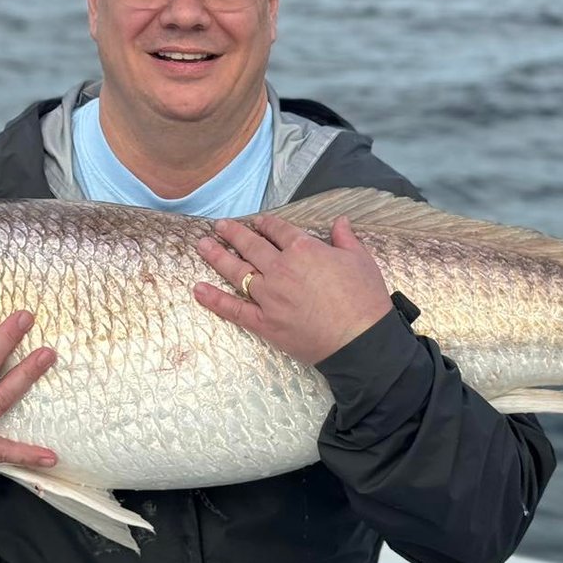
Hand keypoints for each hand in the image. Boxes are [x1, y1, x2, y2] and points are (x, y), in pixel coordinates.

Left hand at [193, 214, 393, 365]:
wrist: (361, 341)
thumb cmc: (364, 299)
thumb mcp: (361, 260)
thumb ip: (345, 238)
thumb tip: (340, 221)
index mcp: (304, 249)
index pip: (278, 230)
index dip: (266, 223)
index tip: (257, 221)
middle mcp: (280, 269)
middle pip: (251, 246)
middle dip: (234, 233)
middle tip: (220, 225)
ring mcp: (269, 296)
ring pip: (236, 271)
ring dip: (217, 256)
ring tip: (202, 245)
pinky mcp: (264, 322)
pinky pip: (233, 309)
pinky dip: (214, 299)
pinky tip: (198, 290)